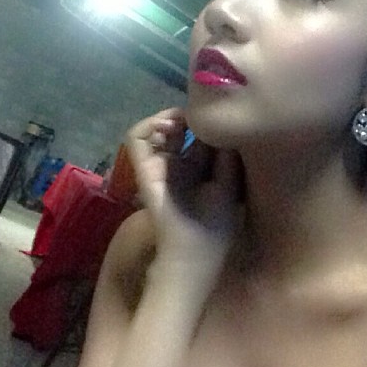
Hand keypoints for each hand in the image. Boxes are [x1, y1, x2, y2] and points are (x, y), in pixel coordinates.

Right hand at [126, 108, 243, 270]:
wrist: (192, 251)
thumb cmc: (215, 224)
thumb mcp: (230, 184)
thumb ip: (226, 154)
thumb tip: (223, 124)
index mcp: (200, 168)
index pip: (201, 135)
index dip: (207, 122)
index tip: (218, 114)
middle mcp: (179, 163)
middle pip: (180, 127)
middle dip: (191, 116)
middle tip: (202, 115)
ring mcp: (160, 165)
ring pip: (157, 128)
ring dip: (169, 116)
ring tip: (182, 120)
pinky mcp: (143, 169)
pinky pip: (136, 140)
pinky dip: (148, 126)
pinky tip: (167, 126)